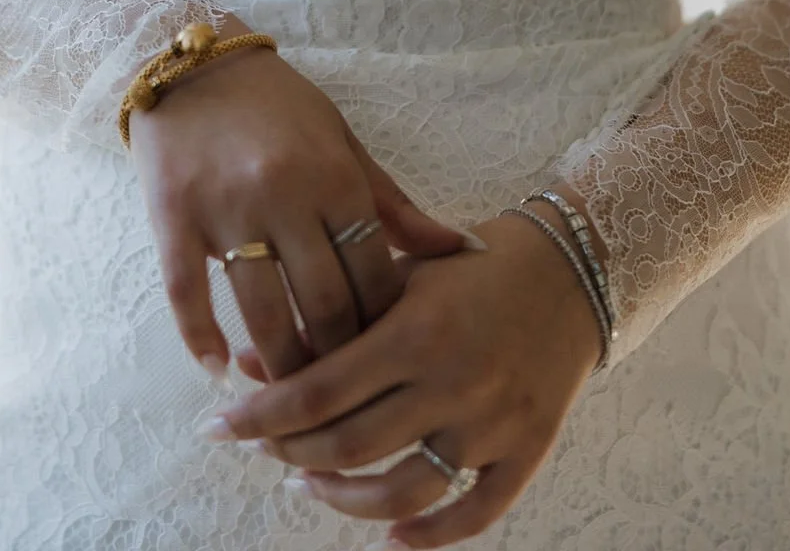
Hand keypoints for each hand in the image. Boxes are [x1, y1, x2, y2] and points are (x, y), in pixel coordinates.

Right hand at [128, 12, 472, 383]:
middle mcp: (284, 195)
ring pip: (261, 312)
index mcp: (334, 177)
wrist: (190, 61)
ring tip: (287, 397)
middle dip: (339, 360)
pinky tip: (218, 371)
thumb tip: (461, 249)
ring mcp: (225, 209)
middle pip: (323, 304)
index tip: (388, 359)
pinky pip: (187, 293)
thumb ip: (393, 203)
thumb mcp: (342, 142)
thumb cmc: (277, 105)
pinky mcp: (172, 216)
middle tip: (344, 395)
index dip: (385, 326)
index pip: (373, 273)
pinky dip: (202, 340)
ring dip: (278, 365)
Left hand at [205, 211, 602, 547]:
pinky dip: (429, 537)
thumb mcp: (398, 276)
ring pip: (401, 492)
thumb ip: (331, 320)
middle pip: (350, 446)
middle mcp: (452, 381)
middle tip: (262, 451)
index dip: (261, 415)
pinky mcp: (527, 449)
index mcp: (415, 329)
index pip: (319, 390)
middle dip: (291, 455)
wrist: (570, 269)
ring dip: (343, 500)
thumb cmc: (472, 265)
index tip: (218, 427)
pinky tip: (390, 538)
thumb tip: (249, 365)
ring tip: (311, 485)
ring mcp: (492, 422)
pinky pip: (474, 514)